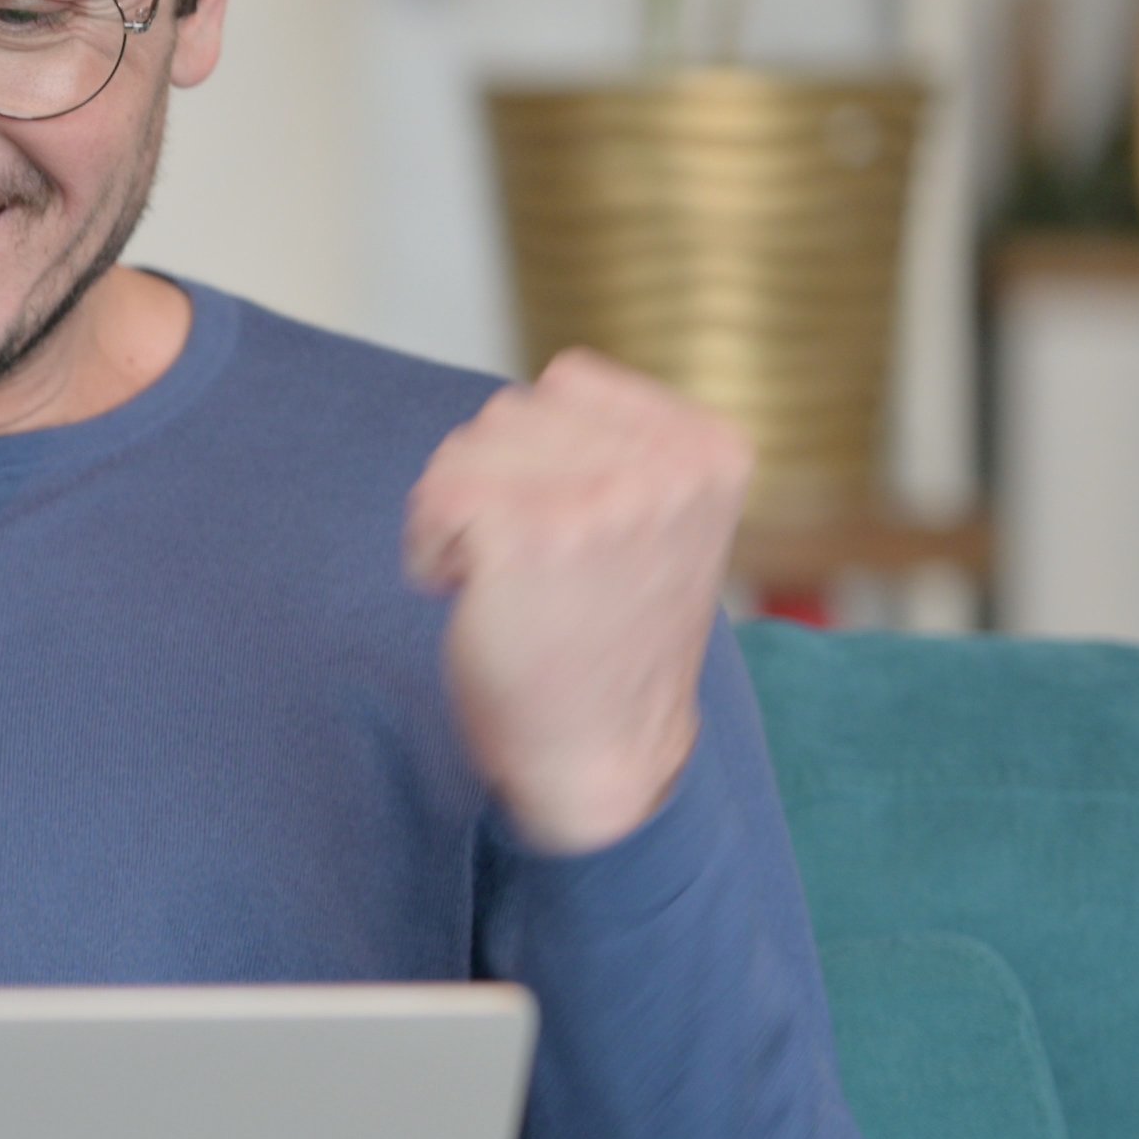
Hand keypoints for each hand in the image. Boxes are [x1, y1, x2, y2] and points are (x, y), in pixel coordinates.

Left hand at [405, 350, 750, 854]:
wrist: (603, 756)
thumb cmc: (608, 644)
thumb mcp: (654, 523)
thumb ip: (620, 450)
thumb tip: (541, 391)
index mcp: (710, 451)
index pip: (569, 382)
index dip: (536, 455)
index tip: (561, 533)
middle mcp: (671, 468)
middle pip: (509, 413)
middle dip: (490, 485)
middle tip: (525, 571)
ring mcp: (606, 497)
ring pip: (466, 446)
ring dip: (455, 515)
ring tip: (504, 583)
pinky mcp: (534, 534)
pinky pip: (436, 497)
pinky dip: (428, 548)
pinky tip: (466, 596)